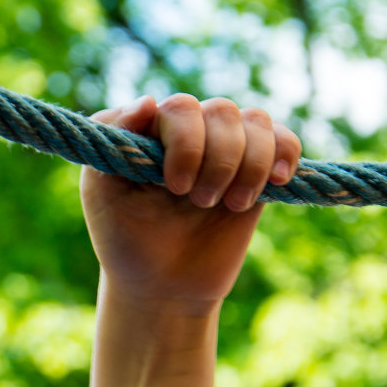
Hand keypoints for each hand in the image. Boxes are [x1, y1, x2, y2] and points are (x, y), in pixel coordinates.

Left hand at [80, 94, 300, 313]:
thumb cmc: (125, 241)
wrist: (163, 286)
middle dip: (216, 160)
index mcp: (149, 129)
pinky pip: (283, 139)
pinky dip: (284, 154)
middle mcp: (188, 130)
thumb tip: (149, 100)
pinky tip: (275, 180)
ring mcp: (223, 147)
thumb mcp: (102, 195)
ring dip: (248, 164)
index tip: (174, 186)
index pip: (178, 108)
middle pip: (220, 111)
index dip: (185, 144)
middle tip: (198, 202)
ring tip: (231, 205)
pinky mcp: (256, 170)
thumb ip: (113, 141)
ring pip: (255, 121)